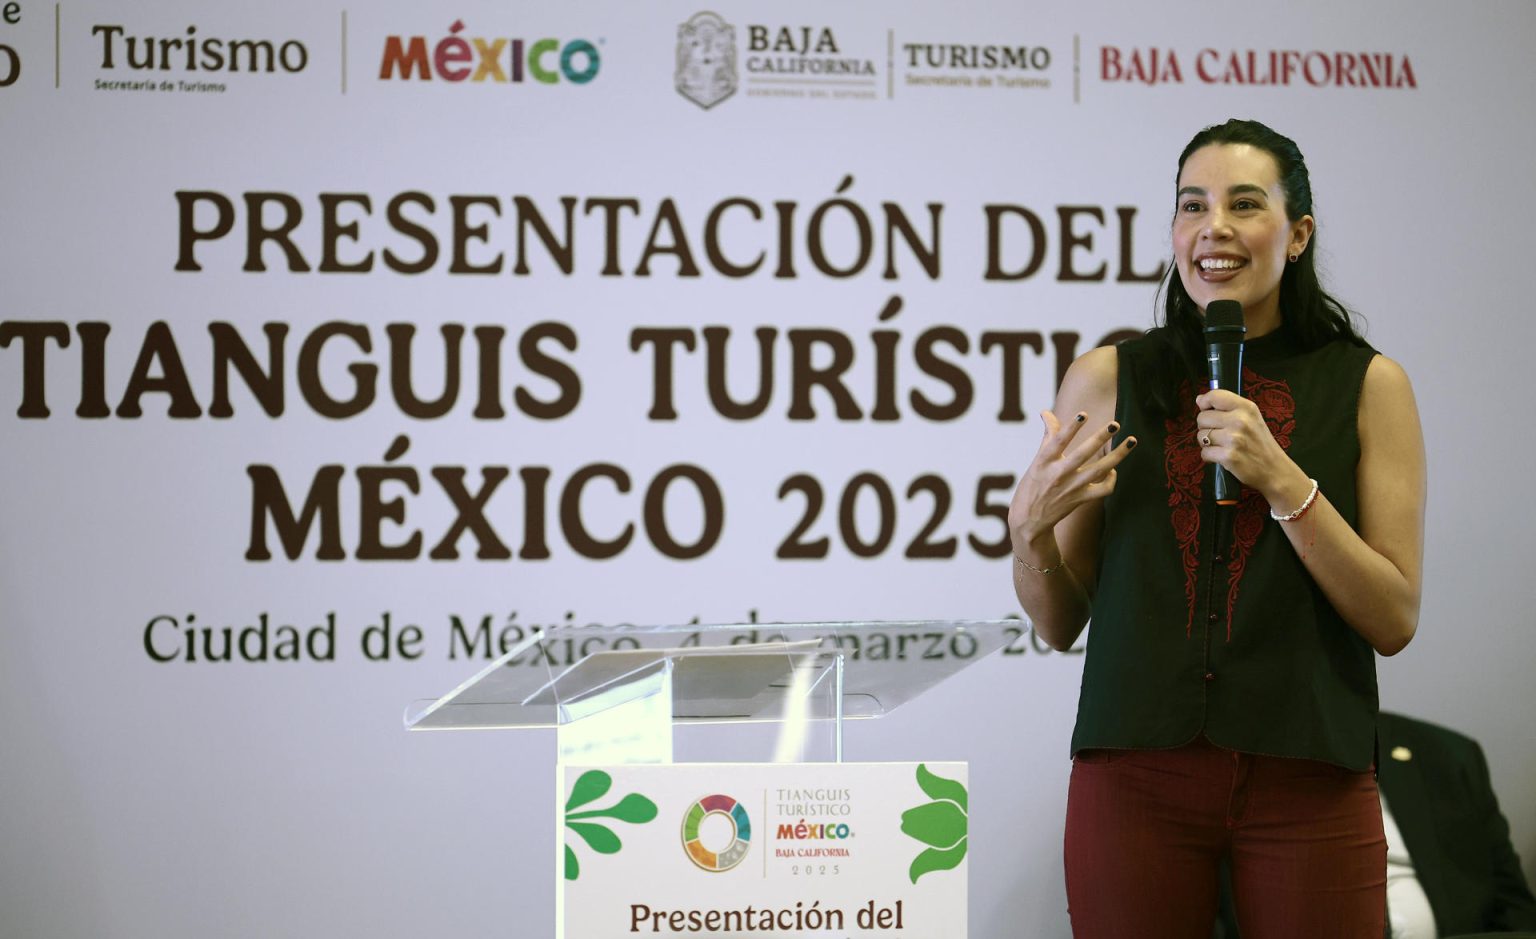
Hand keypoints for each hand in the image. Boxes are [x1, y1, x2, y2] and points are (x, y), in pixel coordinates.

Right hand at [1008, 410, 1135, 553]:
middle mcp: (1058, 474)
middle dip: (1100, 437)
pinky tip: (1114, 469)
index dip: (1070, 428)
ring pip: (1099, 469)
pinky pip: (1103, 489)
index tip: (1083, 415)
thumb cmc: (1031, 487)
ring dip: (1118, 455)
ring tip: (1132, 441)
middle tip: (1115, 424)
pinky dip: (1112, 479)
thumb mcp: (1037, 461)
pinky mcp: (1080, 499)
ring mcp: (1071, 487)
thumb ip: (1047, 436)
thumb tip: (1046, 412)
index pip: (1058, 441)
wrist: (1029, 521)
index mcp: (1044, 462)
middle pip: (1083, 453)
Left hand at [1193, 389, 1297, 497]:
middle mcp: (1240, 420)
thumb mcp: (1252, 418)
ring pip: (1201, 436)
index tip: (1206, 410)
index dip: (1204, 402)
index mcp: (1246, 407)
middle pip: (1202, 418)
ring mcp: (1234, 439)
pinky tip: (1222, 456)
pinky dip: (1210, 457)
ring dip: (1207, 443)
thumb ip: (1228, 407)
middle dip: (1206, 427)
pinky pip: (1204, 453)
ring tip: (1222, 446)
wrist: (1274, 469)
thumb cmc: (1260, 443)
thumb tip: (1199, 399)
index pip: (1214, 396)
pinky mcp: (1229, 456)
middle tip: (1220, 434)